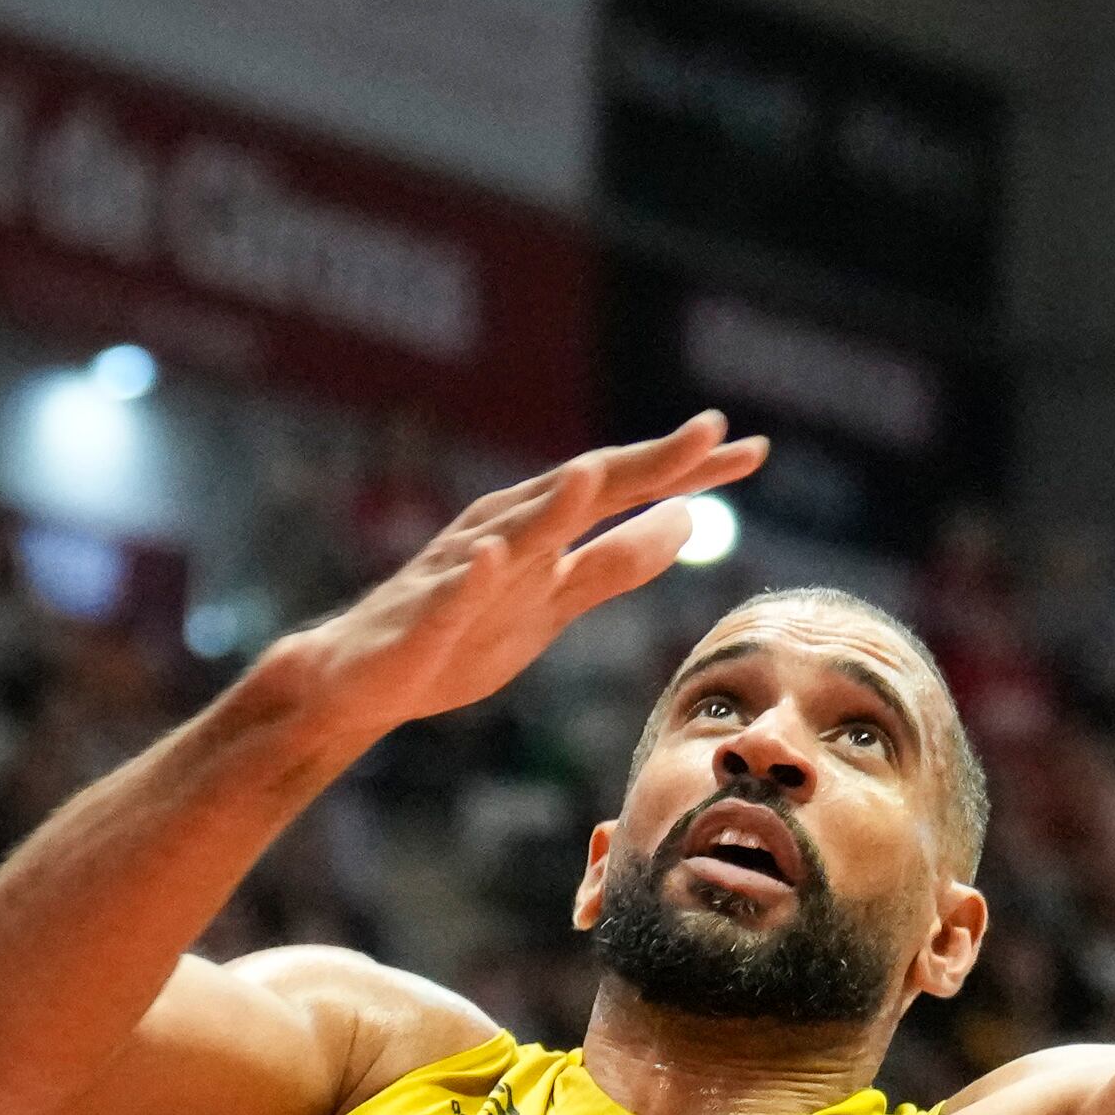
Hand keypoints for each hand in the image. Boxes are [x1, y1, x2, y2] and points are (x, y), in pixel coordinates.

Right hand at [271, 412, 764, 744]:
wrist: (360, 682)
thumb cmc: (458, 638)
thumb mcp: (556, 604)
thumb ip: (617, 563)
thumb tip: (689, 520)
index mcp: (542, 530)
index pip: (628, 490)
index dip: (689, 471)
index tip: (754, 451)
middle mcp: (505, 533)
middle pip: (584, 492)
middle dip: (645, 463)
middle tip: (709, 432)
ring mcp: (461, 573)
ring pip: (515, 531)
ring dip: (556, 503)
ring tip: (597, 475)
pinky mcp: (421, 619)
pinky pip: (448, 595)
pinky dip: (470, 576)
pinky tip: (491, 557)